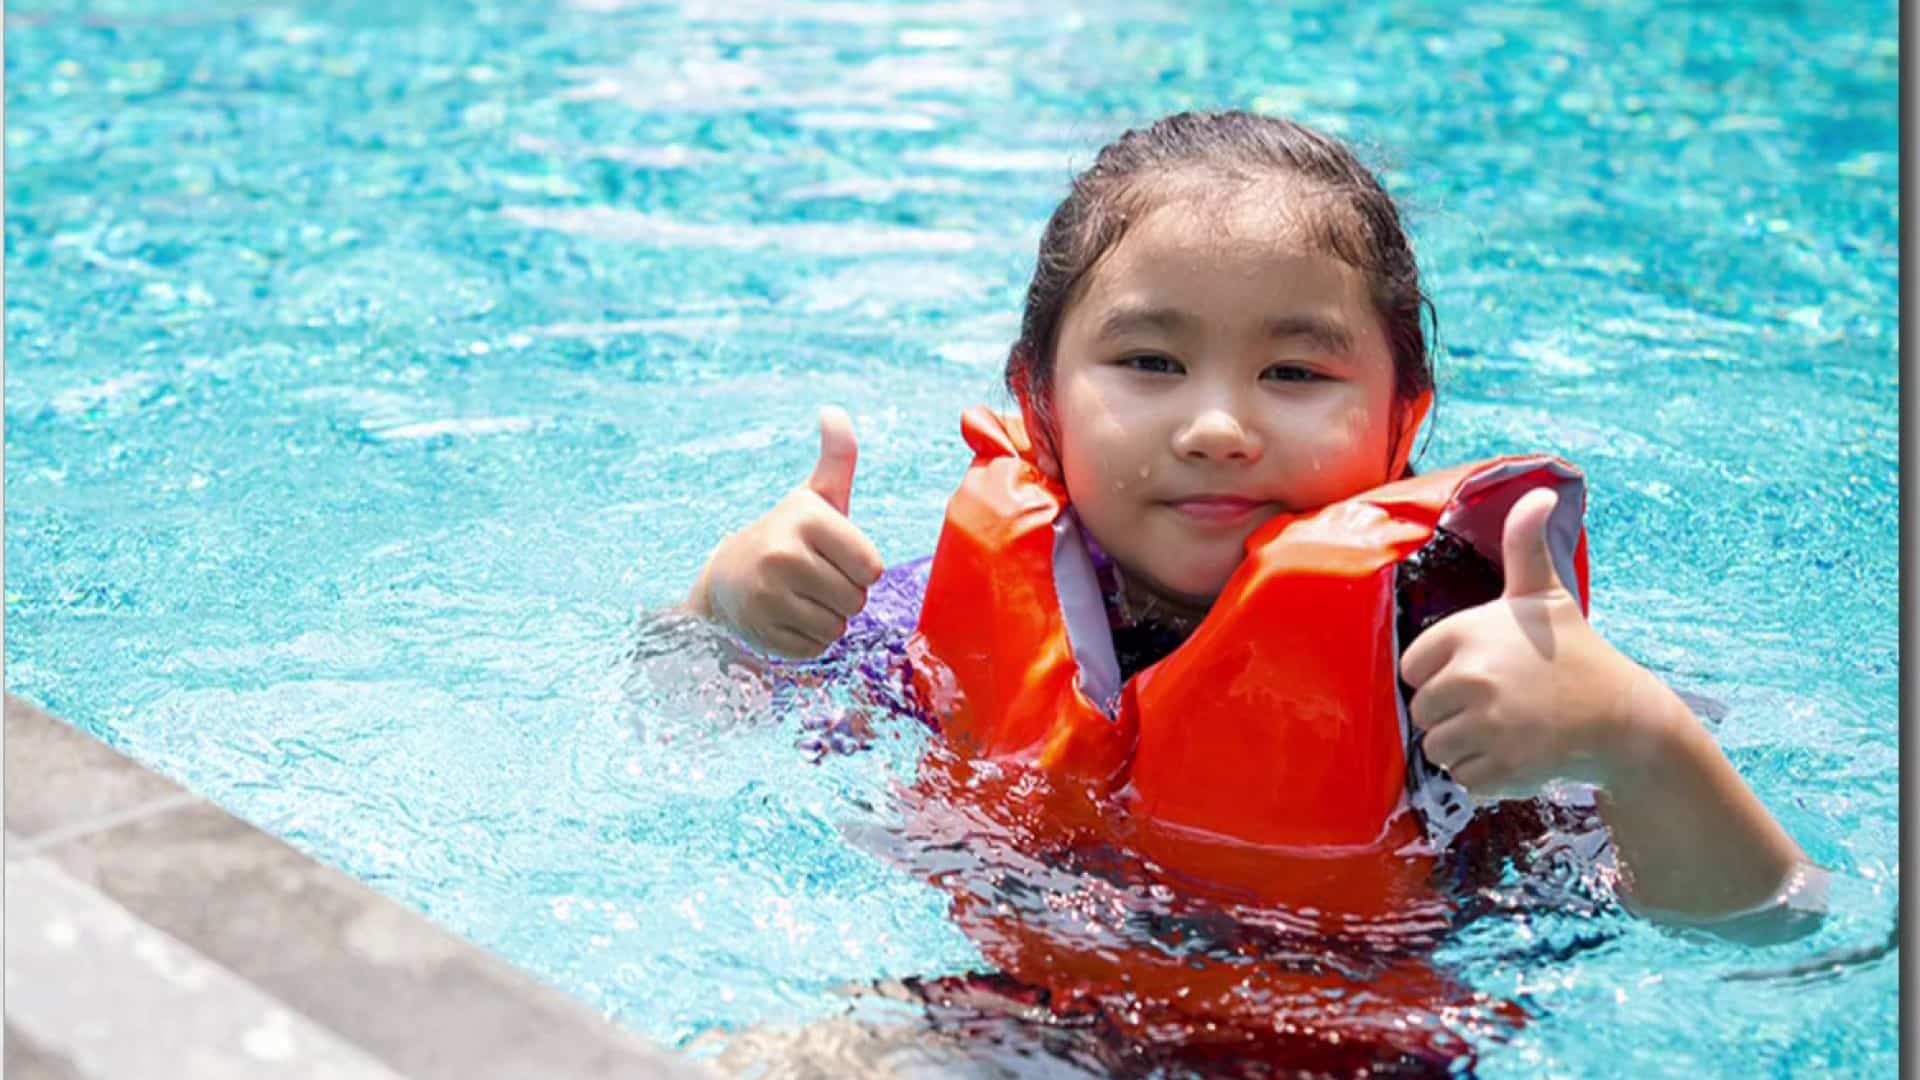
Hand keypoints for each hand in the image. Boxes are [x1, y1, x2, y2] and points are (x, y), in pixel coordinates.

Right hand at [690, 407, 885, 658]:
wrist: (726, 578)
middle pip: (856, 600)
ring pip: (837, 627)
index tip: (832, 555)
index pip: (872, 567)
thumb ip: (837, 458)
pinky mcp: (762, 632)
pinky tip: (786, 618)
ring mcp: (768, 596)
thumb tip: (833, 412)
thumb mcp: (814, 498)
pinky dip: (808, 639)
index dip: (860, 567)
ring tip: (799, 597)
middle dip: (844, 595)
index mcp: (806, 519)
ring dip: (827, 618)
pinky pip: (816, 648)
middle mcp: (783, 555)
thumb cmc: (787, 536)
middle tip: (813, 578)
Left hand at [1400, 488, 1661, 798]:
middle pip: (1422, 712)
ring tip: (1508, 729)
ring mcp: (1486, 726)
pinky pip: (1463, 779)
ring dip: (1466, 746)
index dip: (1441, 674)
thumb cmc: (1574, 652)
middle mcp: (1470, 678)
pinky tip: (1519, 754)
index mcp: (1466, 634)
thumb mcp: (1545, 593)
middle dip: (1453, 713)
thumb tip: (1539, 492)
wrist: (1622, 717)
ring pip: (1438, 749)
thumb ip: (1526, 545)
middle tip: (1499, 704)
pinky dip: (1486, 775)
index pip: (1412, 669)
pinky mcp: (1501, 769)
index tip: (1479, 672)